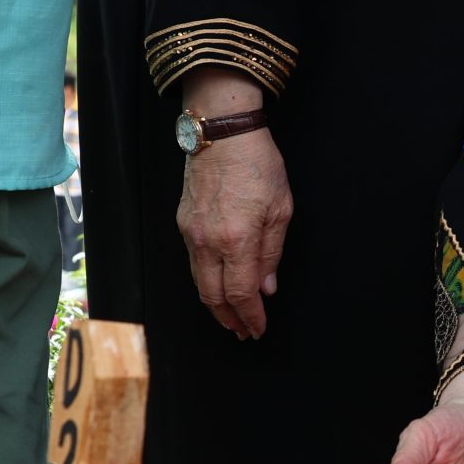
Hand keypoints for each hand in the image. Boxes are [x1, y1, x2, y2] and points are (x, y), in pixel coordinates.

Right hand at [174, 70, 289, 339]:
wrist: (221, 132)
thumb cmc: (257, 164)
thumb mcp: (280, 209)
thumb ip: (271, 253)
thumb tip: (266, 287)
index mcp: (237, 240)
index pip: (242, 294)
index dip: (250, 317)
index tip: (258, 330)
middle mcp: (208, 242)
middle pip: (213, 296)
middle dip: (229, 319)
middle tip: (243, 332)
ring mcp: (190, 233)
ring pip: (200, 282)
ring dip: (216, 304)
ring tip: (232, 316)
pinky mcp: (183, 224)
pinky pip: (193, 263)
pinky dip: (206, 281)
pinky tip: (219, 284)